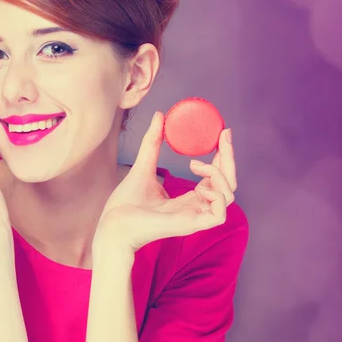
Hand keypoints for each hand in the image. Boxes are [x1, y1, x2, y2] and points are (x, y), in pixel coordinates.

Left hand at [94, 111, 236, 252]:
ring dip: (219, 174)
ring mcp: (194, 218)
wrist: (111, 224)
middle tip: (224, 135)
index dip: (223, 155)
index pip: (215, 177)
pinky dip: (218, 196)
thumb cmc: (124, 204)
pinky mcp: (189, 226)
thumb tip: (160, 115)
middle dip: (230, 158)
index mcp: (187, 198)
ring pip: (228, 196)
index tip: (222, 133)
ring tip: (194, 164)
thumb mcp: (143, 165)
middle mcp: (195, 207)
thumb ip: (153, 143)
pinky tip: (202, 185)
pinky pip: (219, 214)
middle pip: (228, 184)